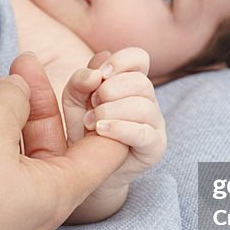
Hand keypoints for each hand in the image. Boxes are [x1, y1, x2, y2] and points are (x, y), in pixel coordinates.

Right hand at [0, 53, 128, 229]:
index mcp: (54, 199)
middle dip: (40, 109)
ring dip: (9, 132)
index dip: (107, 114)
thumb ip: (11, 98)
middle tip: (20, 66)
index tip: (98, 85)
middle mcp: (32, 226)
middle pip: (54, 159)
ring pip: (16, 175)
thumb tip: (17, 91)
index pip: (104, 155)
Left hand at [61, 47, 166, 223]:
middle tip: (92, 104)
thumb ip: (80, 82)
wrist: (88, 171)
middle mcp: (148, 100)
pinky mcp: (155, 147)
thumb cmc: (84, 131)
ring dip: (112, 110)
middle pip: (141, 82)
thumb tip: (95, 74)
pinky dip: (120, 128)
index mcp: (131, 82)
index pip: (139, 58)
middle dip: (112, 89)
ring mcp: (154, 124)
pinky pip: (143, 132)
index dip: (121, 60)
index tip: (101, 74)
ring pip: (144, 105)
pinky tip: (101, 130)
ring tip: (92, 122)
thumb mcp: (75, 101)